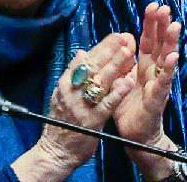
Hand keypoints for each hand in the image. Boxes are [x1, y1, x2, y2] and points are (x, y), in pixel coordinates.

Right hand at [12, 32, 135, 181]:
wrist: (56, 152)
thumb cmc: (63, 121)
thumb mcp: (63, 95)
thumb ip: (73, 75)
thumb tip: (81, 53)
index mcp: (66, 84)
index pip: (85, 59)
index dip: (102, 46)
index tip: (116, 35)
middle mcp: (72, 91)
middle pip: (93, 66)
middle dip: (110, 50)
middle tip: (125, 38)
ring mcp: (81, 105)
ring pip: (100, 81)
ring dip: (115, 65)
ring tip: (129, 52)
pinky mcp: (92, 120)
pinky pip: (107, 103)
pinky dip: (118, 92)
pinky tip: (129, 82)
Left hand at [115, 3, 183, 172]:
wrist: (136, 135)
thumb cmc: (129, 106)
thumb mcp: (122, 79)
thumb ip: (123, 61)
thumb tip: (123, 38)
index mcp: (145, 65)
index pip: (148, 40)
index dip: (151, 23)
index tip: (153, 4)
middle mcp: (155, 71)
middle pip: (160, 44)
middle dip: (163, 26)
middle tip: (165, 8)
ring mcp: (159, 83)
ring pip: (166, 59)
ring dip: (171, 42)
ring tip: (175, 26)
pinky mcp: (158, 98)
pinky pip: (164, 82)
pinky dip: (169, 69)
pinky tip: (173, 57)